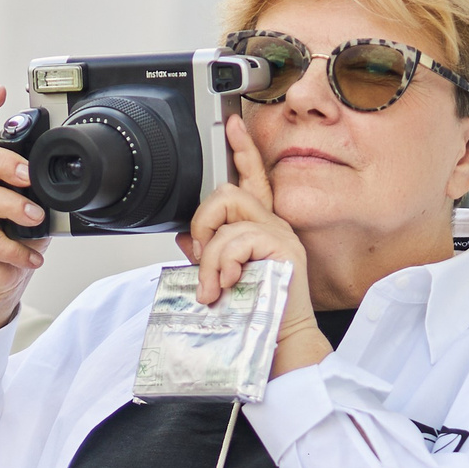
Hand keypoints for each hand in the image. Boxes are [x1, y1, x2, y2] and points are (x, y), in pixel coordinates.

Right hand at [0, 86, 52, 336]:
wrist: (1, 278)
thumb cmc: (18, 232)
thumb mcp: (37, 199)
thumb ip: (41, 179)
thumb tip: (71, 163)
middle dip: (2, 162)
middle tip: (27, 175)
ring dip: (11, 206)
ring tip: (36, 218)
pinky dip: (14, 249)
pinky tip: (32, 256)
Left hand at [178, 114, 330, 376]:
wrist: (276, 343)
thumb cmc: (253, 314)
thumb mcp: (221, 279)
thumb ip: (206, 255)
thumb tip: (185, 239)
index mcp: (260, 229)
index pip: (252, 180)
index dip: (243, 150)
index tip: (232, 124)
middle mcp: (273, 225)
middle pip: (228, 191)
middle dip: (203, 223)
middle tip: (203, 259)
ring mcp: (281, 235)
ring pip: (228, 215)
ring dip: (210, 255)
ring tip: (214, 286)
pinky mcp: (283, 247)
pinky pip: (236, 239)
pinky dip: (222, 264)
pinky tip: (229, 284)